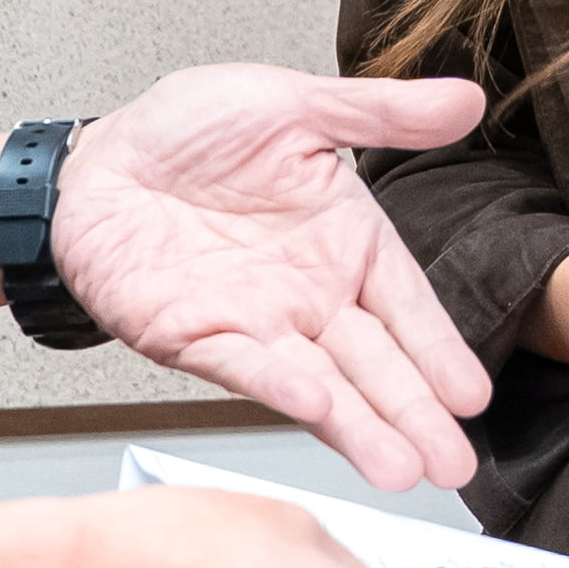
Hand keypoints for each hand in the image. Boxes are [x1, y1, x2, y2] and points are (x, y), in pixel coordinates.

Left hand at [51, 66, 498, 492]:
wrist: (95, 158)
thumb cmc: (188, 131)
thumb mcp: (296, 105)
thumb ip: (381, 114)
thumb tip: (467, 100)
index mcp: (345, 243)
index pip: (407, 306)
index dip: (439, 350)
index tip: (472, 395)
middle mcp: (309, 295)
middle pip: (374, 364)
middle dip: (416, 415)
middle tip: (454, 464)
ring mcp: (256, 324)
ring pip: (320, 384)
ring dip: (360, 428)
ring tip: (401, 467)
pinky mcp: (196, 339)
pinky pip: (245, 366)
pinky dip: (280, 388)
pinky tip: (317, 409)